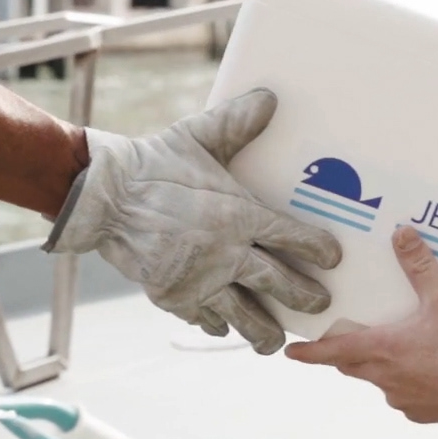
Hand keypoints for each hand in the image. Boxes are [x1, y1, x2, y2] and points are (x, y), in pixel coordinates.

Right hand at [45, 89, 341, 353]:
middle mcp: (227, 253)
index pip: (292, 238)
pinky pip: (205, 318)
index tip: (333, 258)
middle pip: (279, 285)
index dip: (317, 249)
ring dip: (265, 330)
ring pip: (246, 316)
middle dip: (304, 297)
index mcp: (239, 215)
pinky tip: (225, 325)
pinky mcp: (174, 298)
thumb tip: (271, 97)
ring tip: (277, 341)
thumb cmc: (155, 163)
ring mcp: (200, 280)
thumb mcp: (200, 137)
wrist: (105, 197)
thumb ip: (237, 123)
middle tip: (320, 304)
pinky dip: (218, 323)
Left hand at [285, 227, 437, 423]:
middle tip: (342, 337)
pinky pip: (401, 393)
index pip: (333, 351)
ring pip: (377, 378)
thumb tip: (402, 235)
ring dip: (377, 363)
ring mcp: (402, 398)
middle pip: (351, 364)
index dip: (309, 351)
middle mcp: (385, 378)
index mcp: (384, 350)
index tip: (290, 351)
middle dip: (342, 351)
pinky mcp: (419, 411)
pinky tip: (425, 366)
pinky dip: (404, 379)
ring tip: (396, 345)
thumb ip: (421, 267)